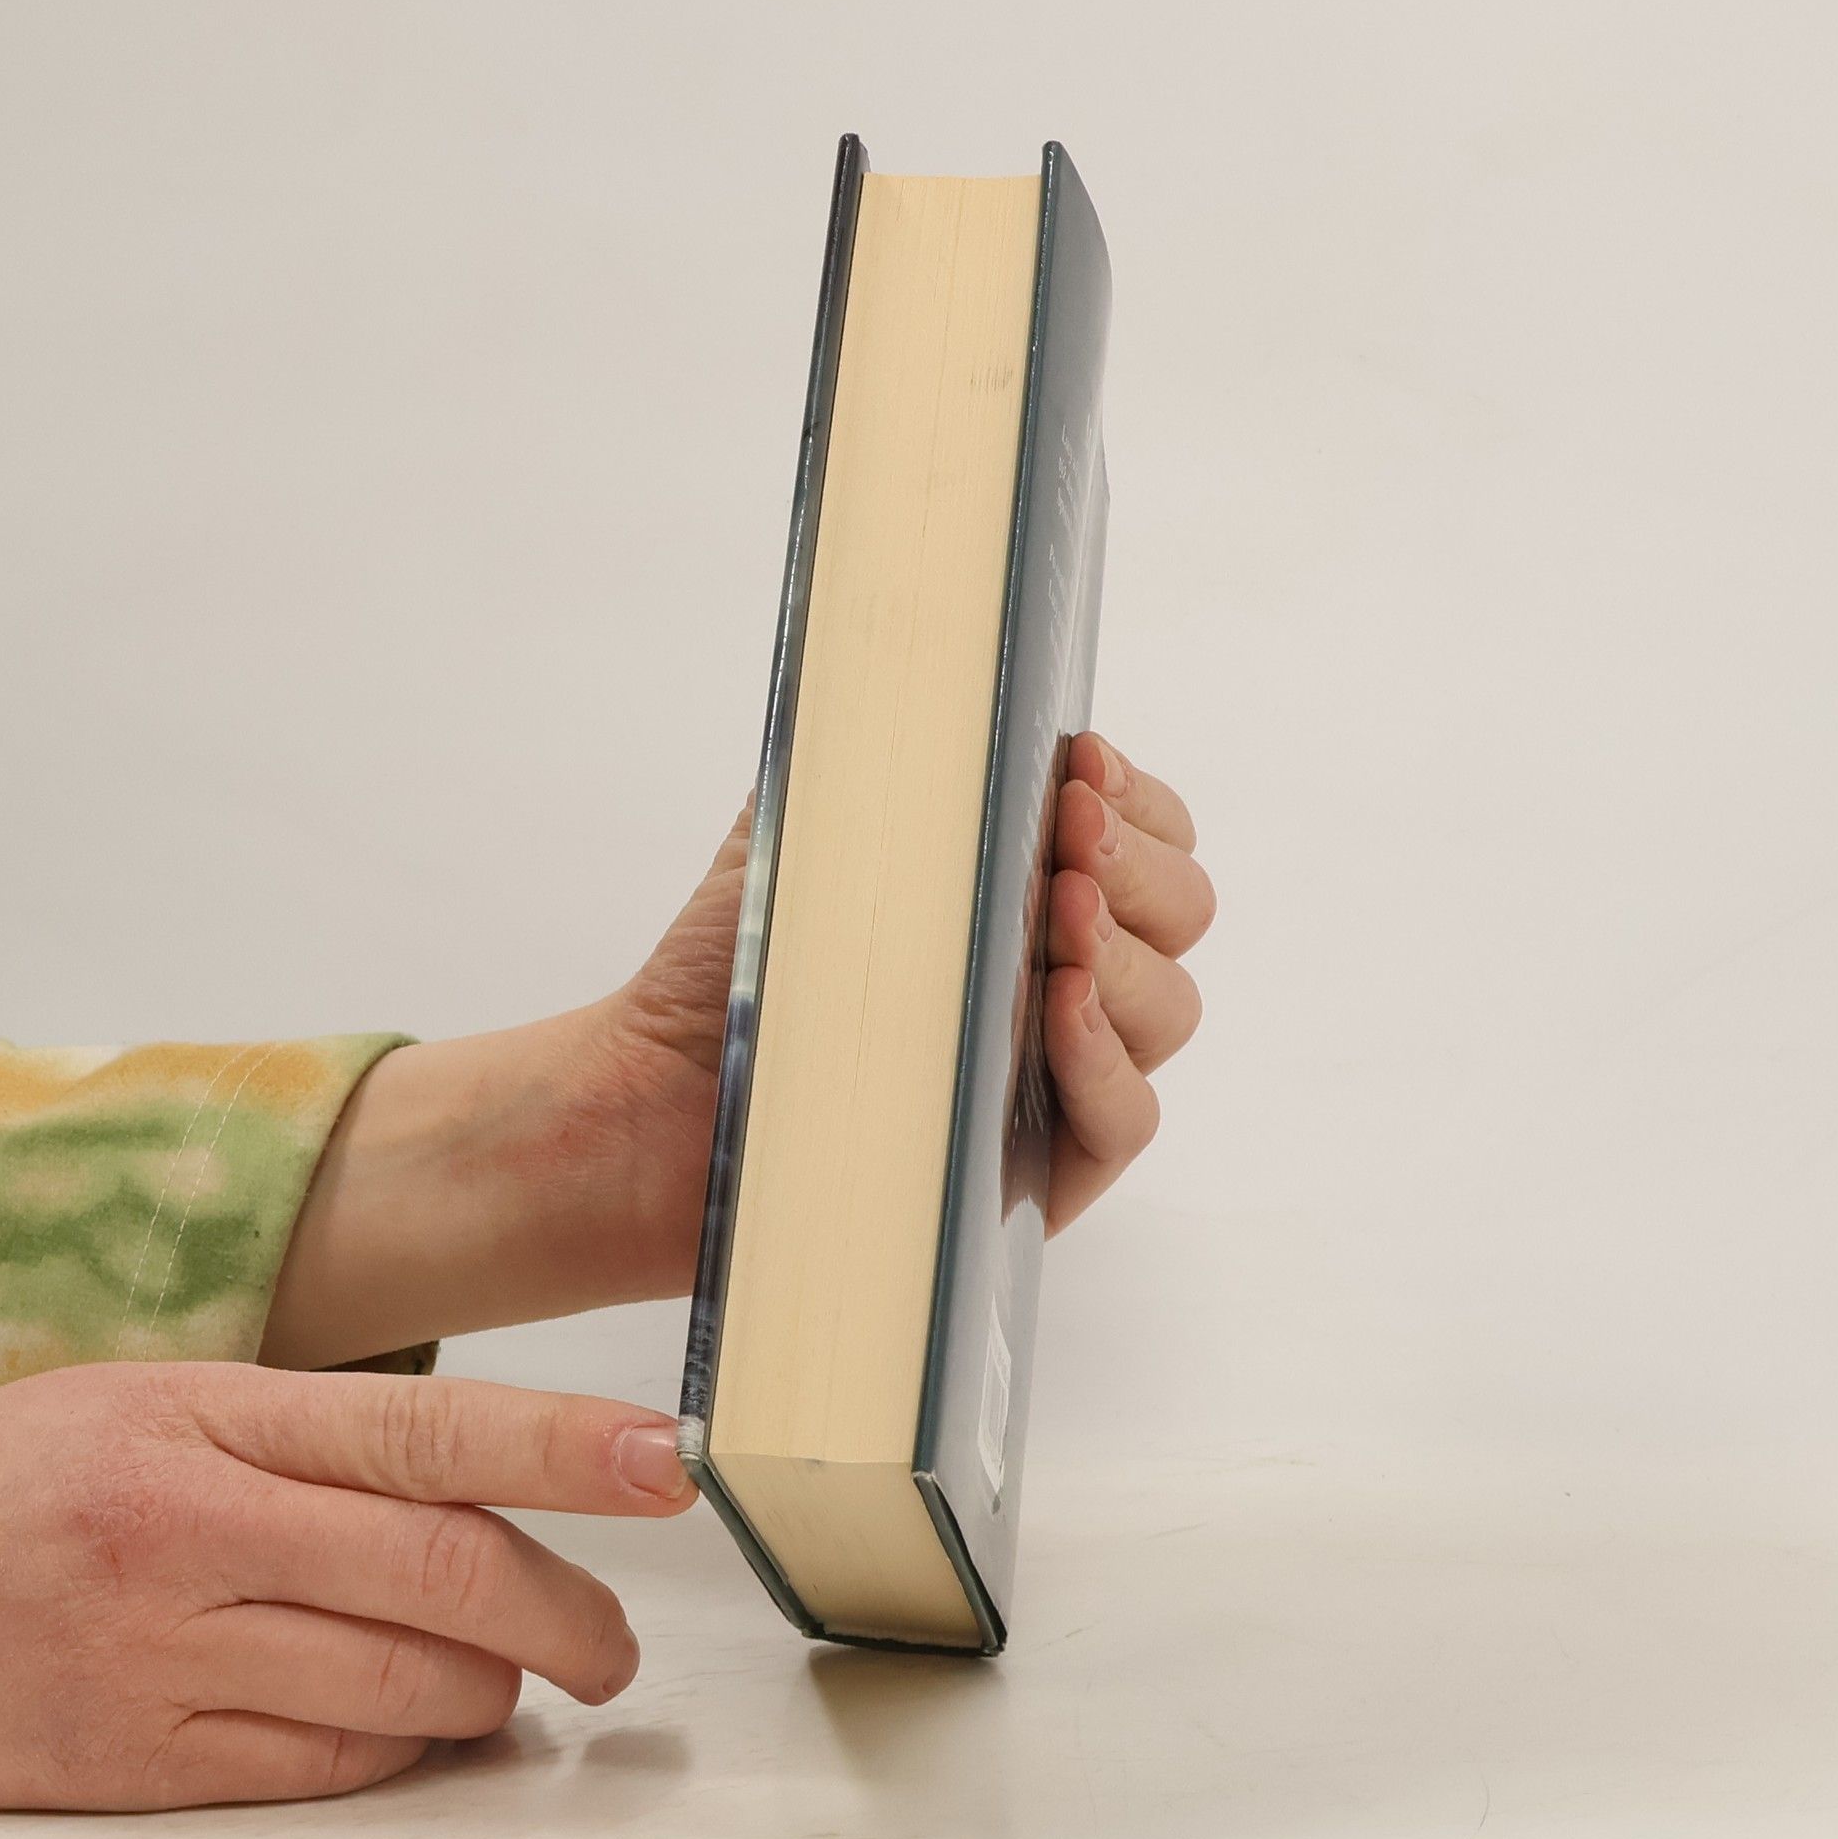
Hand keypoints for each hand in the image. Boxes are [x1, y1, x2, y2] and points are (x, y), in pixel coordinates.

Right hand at [0, 1360, 694, 1810]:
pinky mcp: (138, 1766)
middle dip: (567, 1611)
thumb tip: (483, 1475)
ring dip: (494, 1692)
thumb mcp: (169, 1401)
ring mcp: (166, 1658)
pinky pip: (325, 1770)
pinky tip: (416, 1727)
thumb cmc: (28, 1477)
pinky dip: (403, 1752)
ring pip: (401, 1689)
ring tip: (516, 1677)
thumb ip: (324, 1432)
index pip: (434, 1429)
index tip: (666, 1459)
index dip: (567, 1446)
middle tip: (612, 1638)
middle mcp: (196, 1534)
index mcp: (216, 1420)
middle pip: (443, 1573)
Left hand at [612, 733, 1211, 1236]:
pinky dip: (1106, 1058)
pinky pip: (1127, 1118)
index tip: (1080, 763)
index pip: (1146, 836)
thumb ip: (887, 747)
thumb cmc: (740, 964)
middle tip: (1071, 830)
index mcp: (1026, 891)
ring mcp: (1056, 1077)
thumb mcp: (812, 823)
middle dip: (1138, 861)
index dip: (1135, 798)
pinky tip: (1058, 1006)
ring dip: (1127, 951)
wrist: (658, 1098)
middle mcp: (1060, 979)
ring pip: (1167, 1008)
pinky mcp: (1040, 1172)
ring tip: (1063, 910)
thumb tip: (945, 666)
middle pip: (1179, 912)